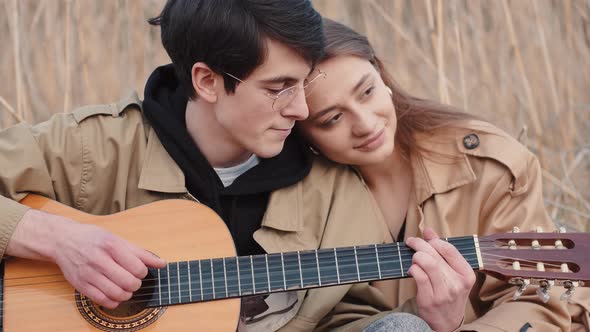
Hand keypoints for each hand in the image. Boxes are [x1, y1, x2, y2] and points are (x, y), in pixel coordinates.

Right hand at [7, 209, 165, 308]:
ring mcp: (88, 274)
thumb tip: (162, 263)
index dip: (143, 272)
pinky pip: (103, 301)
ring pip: (117, 293)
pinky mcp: (81, 285)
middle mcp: (99, 259)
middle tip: (133, 280)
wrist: (63, 241)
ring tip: (126, 287)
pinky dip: (114, 301)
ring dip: (127, 294)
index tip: (139, 270)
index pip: (137, 267)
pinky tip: (115, 294)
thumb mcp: (118, 240)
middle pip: (129, 282)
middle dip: (136, 284)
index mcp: (111, 245)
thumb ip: (141, 253)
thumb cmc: (94, 239)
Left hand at [405, 227, 475, 331]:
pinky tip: (412, 270)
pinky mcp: (430, 299)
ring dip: (416, 256)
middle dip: (419, 244)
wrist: (447, 322)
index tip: (425, 237)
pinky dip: (413, 269)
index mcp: (466, 274)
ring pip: (427, 263)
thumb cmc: (449, 294)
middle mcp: (457, 283)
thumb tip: (429, 230)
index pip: (449, 249)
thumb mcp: (453, 274)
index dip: (434, 240)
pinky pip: (419, 276)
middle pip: (435, 255)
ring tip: (414, 258)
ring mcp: (444, 292)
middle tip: (411, 242)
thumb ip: (442, 252)